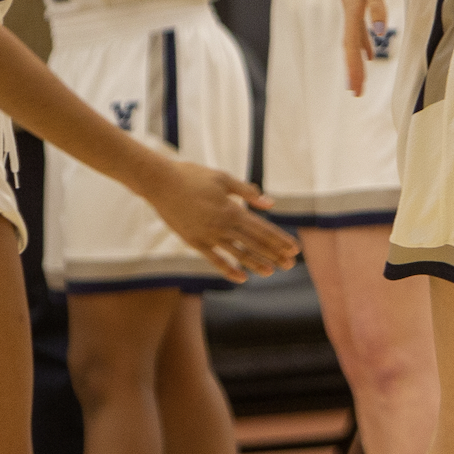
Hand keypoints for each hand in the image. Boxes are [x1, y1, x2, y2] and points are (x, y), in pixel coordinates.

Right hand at [143, 157, 297, 281]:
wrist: (160, 182)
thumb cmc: (193, 176)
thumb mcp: (223, 179)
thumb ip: (247, 192)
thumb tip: (270, 204)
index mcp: (231, 210)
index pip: (262, 229)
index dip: (279, 240)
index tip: (294, 249)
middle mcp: (222, 226)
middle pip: (254, 244)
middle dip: (274, 254)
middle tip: (290, 265)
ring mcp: (207, 236)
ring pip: (237, 254)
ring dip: (256, 263)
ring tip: (271, 272)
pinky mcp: (194, 242)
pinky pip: (215, 259)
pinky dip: (228, 268)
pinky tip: (241, 277)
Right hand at [341, 0, 393, 96]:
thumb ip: (378, 4)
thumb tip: (379, 33)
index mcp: (353, 4)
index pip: (351, 43)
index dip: (353, 67)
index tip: (355, 89)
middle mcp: (349, 5)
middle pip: (349, 44)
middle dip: (353, 69)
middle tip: (357, 92)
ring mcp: (353, 0)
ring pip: (353, 36)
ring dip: (356, 57)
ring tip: (360, 77)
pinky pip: (358, 25)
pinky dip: (363, 41)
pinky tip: (371, 48)